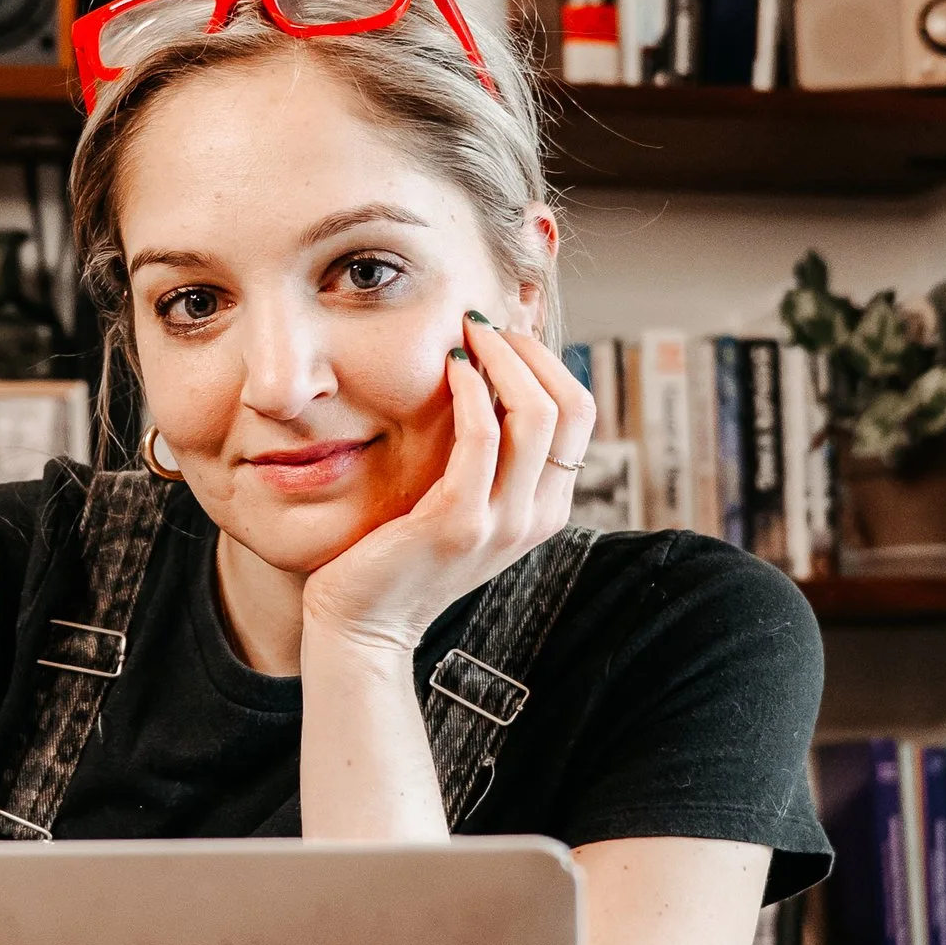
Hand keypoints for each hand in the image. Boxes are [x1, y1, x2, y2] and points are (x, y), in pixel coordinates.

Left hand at [299, 315, 598, 660]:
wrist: (366, 622)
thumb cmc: (402, 552)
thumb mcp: (463, 501)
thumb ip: (487, 454)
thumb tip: (491, 371)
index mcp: (546, 507)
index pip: (579, 413)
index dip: (546, 360)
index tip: (504, 332)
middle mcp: (537, 516)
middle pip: (569, 407)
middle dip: (530, 351)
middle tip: (485, 323)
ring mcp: (503, 523)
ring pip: (535, 415)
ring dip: (502, 358)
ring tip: (468, 332)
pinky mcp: (459, 523)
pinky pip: (483, 437)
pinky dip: (471, 390)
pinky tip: (449, 366)